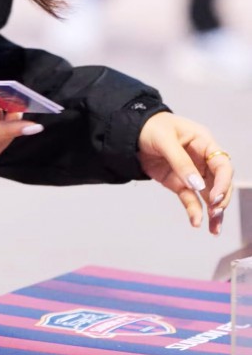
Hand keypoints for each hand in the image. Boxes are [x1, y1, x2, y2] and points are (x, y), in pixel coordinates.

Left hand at [137, 111, 233, 234]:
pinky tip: (196, 222)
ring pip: (208, 194)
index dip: (223, 182)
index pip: (222, 164)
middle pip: (219, 182)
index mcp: (203, 143)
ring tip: (214, 228)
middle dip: (221, 199)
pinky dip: (194, 211)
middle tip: (216, 212)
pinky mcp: (179, 183)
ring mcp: (192, 173)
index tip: (216, 197)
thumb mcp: (165, 140)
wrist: (130, 132)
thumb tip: (196, 185)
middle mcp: (202, 159)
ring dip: (214, 211)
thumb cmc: (151, 126)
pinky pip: (190, 199)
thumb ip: (181, 162)